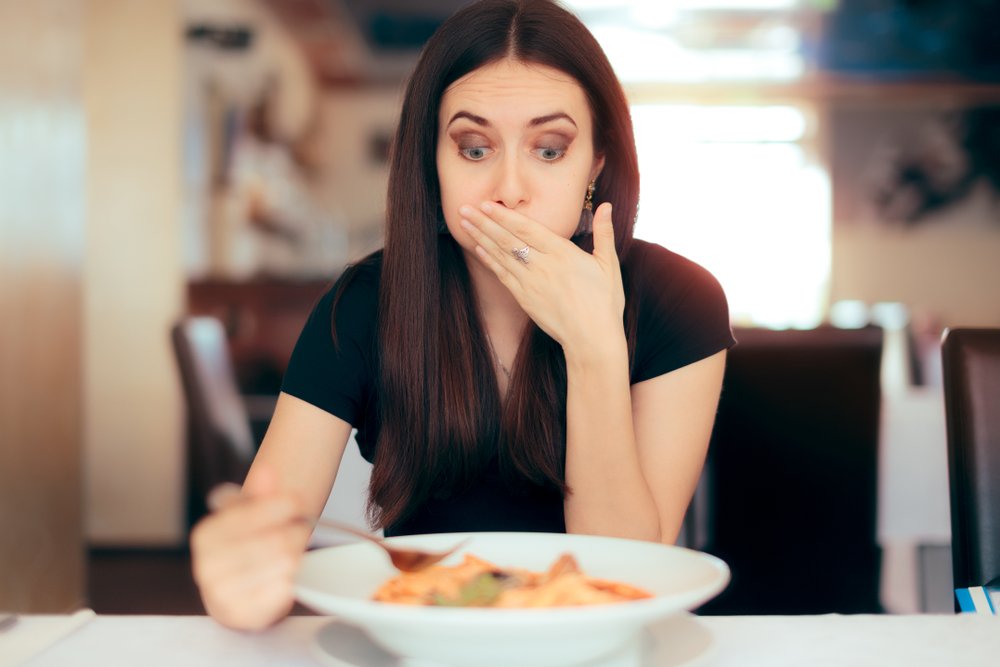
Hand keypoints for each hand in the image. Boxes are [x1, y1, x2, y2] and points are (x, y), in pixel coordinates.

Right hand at [190, 465, 310, 629]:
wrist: (235, 596)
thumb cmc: (243, 550)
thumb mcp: (248, 516)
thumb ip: (259, 493)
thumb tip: (267, 470)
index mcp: (205, 536)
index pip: (248, 514)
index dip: (280, 505)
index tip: (297, 502)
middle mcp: (206, 567)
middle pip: (273, 540)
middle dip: (294, 531)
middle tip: (302, 529)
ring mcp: (221, 595)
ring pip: (282, 563)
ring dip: (297, 554)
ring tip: (297, 551)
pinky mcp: (242, 615)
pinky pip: (282, 591)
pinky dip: (291, 579)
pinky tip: (288, 574)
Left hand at [459, 201, 624, 351]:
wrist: (592, 338)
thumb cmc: (604, 302)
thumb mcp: (608, 264)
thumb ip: (604, 232)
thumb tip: (607, 206)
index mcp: (562, 253)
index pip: (527, 228)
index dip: (504, 216)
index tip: (487, 204)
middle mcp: (542, 265)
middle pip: (508, 239)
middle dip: (484, 222)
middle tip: (464, 208)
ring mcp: (531, 283)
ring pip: (501, 255)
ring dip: (481, 237)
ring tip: (463, 223)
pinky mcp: (525, 299)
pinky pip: (503, 275)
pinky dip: (490, 260)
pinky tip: (478, 248)